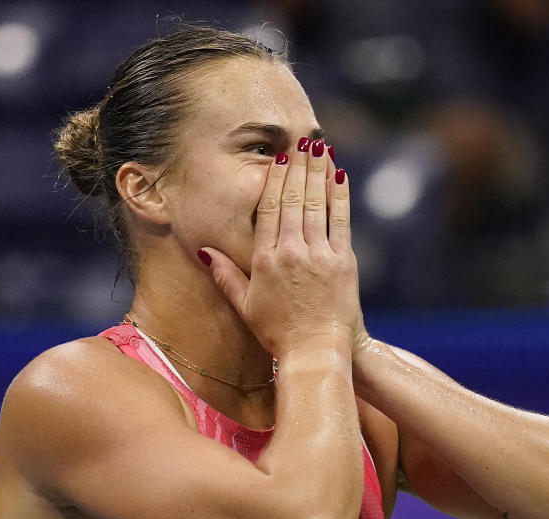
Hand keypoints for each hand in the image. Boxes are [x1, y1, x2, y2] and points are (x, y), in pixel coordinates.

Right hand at [201, 138, 362, 357]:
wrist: (315, 351)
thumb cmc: (278, 333)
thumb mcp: (245, 306)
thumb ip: (225, 275)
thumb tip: (205, 251)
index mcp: (264, 260)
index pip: (268, 209)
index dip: (274, 178)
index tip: (278, 156)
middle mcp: (290, 252)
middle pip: (292, 198)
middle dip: (297, 165)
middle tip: (301, 137)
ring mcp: (319, 255)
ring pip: (315, 204)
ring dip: (317, 172)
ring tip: (319, 146)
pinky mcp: (343, 262)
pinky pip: (340, 221)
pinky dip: (339, 196)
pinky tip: (339, 175)